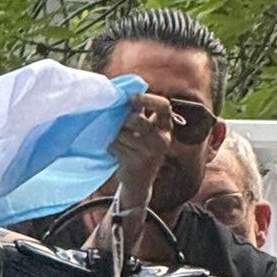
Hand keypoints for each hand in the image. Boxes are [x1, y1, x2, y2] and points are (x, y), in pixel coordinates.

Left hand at [108, 90, 173, 204]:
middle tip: (118, 125)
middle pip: (137, 119)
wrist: (139, 183)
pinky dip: (110, 145)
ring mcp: (150, 153)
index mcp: (165, 129)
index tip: (132, 98)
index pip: (164, 107)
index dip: (148, 98)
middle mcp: (162, 140)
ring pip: (122, 133)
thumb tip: (126, 93)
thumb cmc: (140, 150)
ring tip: (117, 142)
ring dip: (114, 135)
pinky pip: (116, 145)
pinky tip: (114, 151)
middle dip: (123, 120)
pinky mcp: (136, 163)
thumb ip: (140, 113)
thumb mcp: (146, 132)